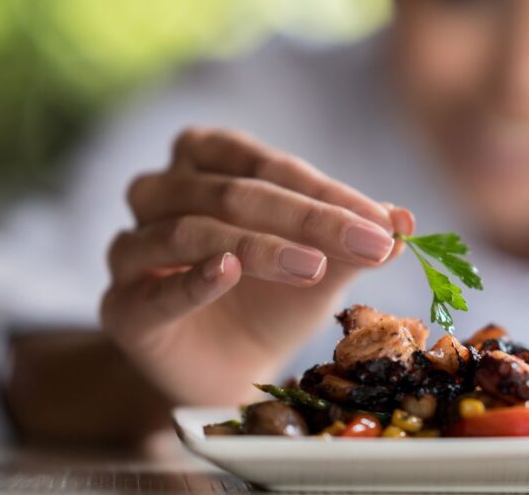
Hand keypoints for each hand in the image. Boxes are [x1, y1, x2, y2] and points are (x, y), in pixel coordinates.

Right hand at [100, 127, 413, 405]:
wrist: (233, 367)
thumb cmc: (274, 298)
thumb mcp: (323, 263)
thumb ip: (355, 239)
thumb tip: (406, 221)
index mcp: (206, 161)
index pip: (269, 165)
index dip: (328, 192)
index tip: (385, 223)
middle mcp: (160, 193)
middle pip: (231, 191)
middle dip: (307, 217)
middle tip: (368, 242)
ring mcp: (133, 249)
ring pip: (189, 230)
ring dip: (257, 246)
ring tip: (314, 267)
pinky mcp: (123, 307)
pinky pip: (153, 289)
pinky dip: (193, 280)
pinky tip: (228, 275)